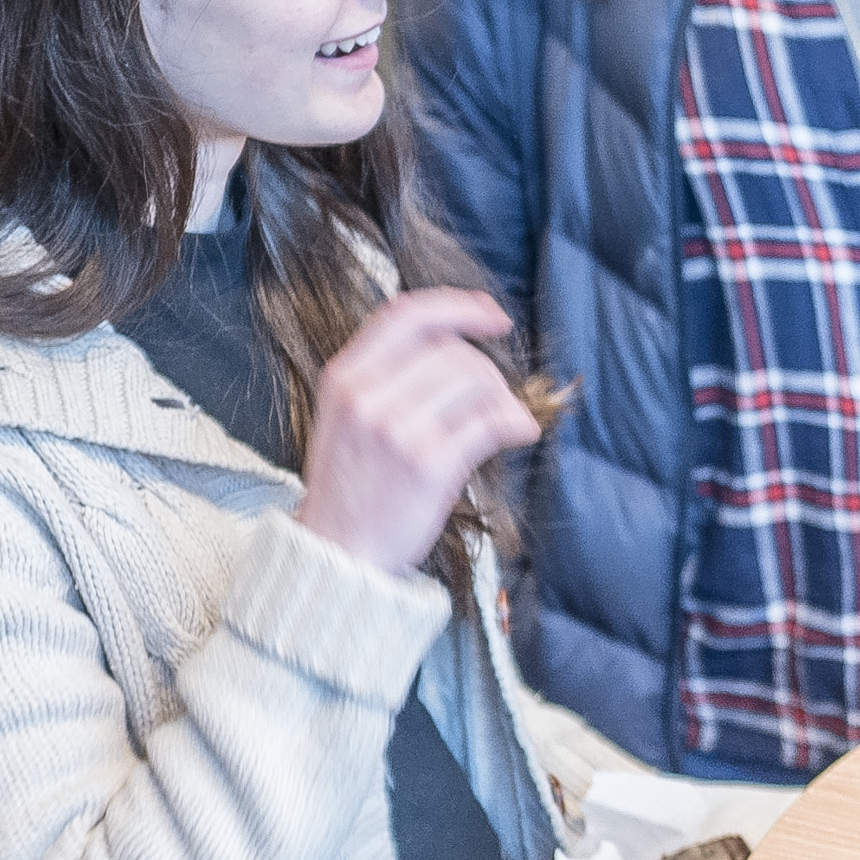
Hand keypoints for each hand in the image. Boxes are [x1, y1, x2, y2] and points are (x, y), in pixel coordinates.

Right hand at [296, 288, 540, 575]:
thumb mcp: (346, 415)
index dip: (459, 306)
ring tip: (504, 420)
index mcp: (344, 376)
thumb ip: (386, 374)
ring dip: (504, 398)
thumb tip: (457, 341)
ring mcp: (397, 431)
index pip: (406, 315)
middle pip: (452, 350)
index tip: (493, 316)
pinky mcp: (430, 465)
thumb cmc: (352, 484)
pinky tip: (520, 432)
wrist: (338, 553)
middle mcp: (367, 397)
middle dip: (487, 370)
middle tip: (494, 399)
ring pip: (477, 381)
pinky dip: (517, 423)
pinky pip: (490, 424)